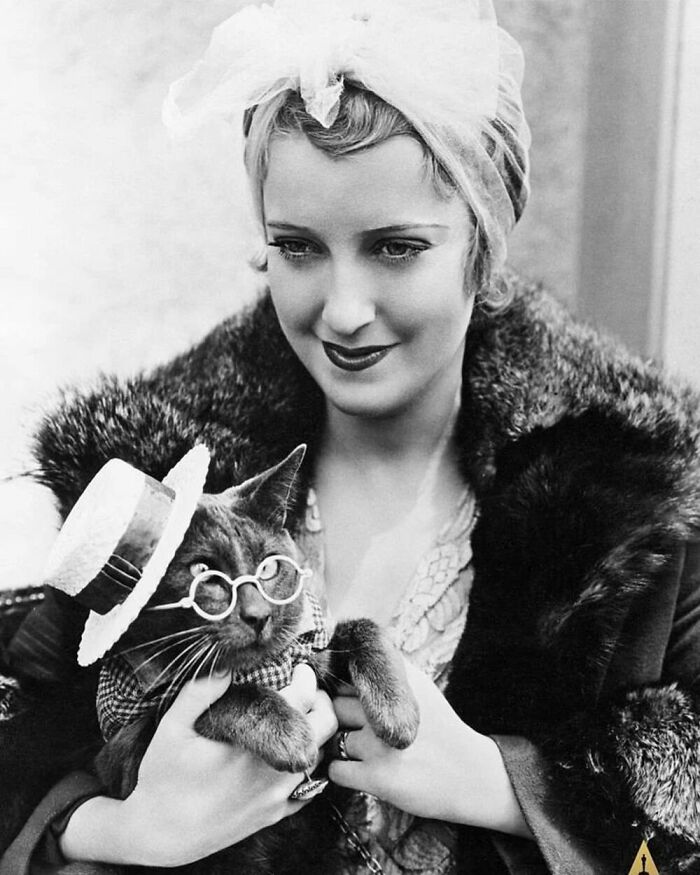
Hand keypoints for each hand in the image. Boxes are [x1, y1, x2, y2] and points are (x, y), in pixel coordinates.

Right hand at [60, 664, 337, 866]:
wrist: (158, 836)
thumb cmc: (162, 778)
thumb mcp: (172, 728)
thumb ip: (199, 692)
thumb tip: (225, 663)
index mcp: (252, 745)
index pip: (301, 701)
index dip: (306, 679)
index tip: (299, 668)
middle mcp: (272, 772)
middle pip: (324, 727)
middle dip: (321, 702)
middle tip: (307, 689)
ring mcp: (276, 798)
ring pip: (319, 756)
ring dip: (316, 733)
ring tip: (300, 716)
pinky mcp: (273, 816)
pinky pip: (308, 789)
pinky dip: (308, 766)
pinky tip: (293, 751)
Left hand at [328, 661, 530, 837]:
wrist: (471, 775)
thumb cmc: (440, 730)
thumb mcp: (420, 687)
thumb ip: (387, 673)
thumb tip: (346, 659)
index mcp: (396, 681)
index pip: (345, 675)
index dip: (342, 689)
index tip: (349, 701)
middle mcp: (386, 707)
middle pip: (334, 705)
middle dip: (339, 718)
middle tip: (357, 730)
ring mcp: (379, 743)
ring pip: (332, 737)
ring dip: (339, 746)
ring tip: (363, 752)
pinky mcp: (377, 777)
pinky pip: (335, 770)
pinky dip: (341, 772)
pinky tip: (361, 771)